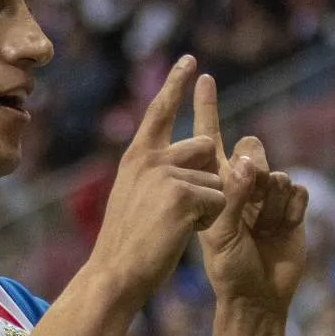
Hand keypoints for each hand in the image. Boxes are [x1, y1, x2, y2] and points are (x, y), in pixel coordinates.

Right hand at [92, 56, 225, 307]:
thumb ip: (158, 172)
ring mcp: (166, 175)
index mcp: (136, 158)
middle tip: (175, 212)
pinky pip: (218, 200)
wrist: (115, 275)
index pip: (160, 111)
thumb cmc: (128, 245)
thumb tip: (200, 148)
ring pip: (215, 181)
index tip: (191, 60)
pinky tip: (180, 234)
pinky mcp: (183, 195)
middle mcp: (150, 158)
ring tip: (172, 229)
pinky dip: (208, 221)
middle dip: (205, 176)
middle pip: (204, 147)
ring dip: (206, 207)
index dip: (175, 84)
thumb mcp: (134, 197)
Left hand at [192, 74, 307, 312]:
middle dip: (252, 171)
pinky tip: (281, 230)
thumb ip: (231, 195)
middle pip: (250, 149)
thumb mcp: (219, 232)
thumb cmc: (227, 267)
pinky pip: (298, 192)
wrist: (258, 295)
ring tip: (262, 228)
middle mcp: (240, 184)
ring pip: (276, 173)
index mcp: (213, 185)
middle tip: (248, 196)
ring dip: (271, 202)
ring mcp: (267, 194)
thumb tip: (247, 160)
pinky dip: (291, 211)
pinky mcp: (293, 206)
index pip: (207, 139)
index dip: (205, 108)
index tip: (201, 75)